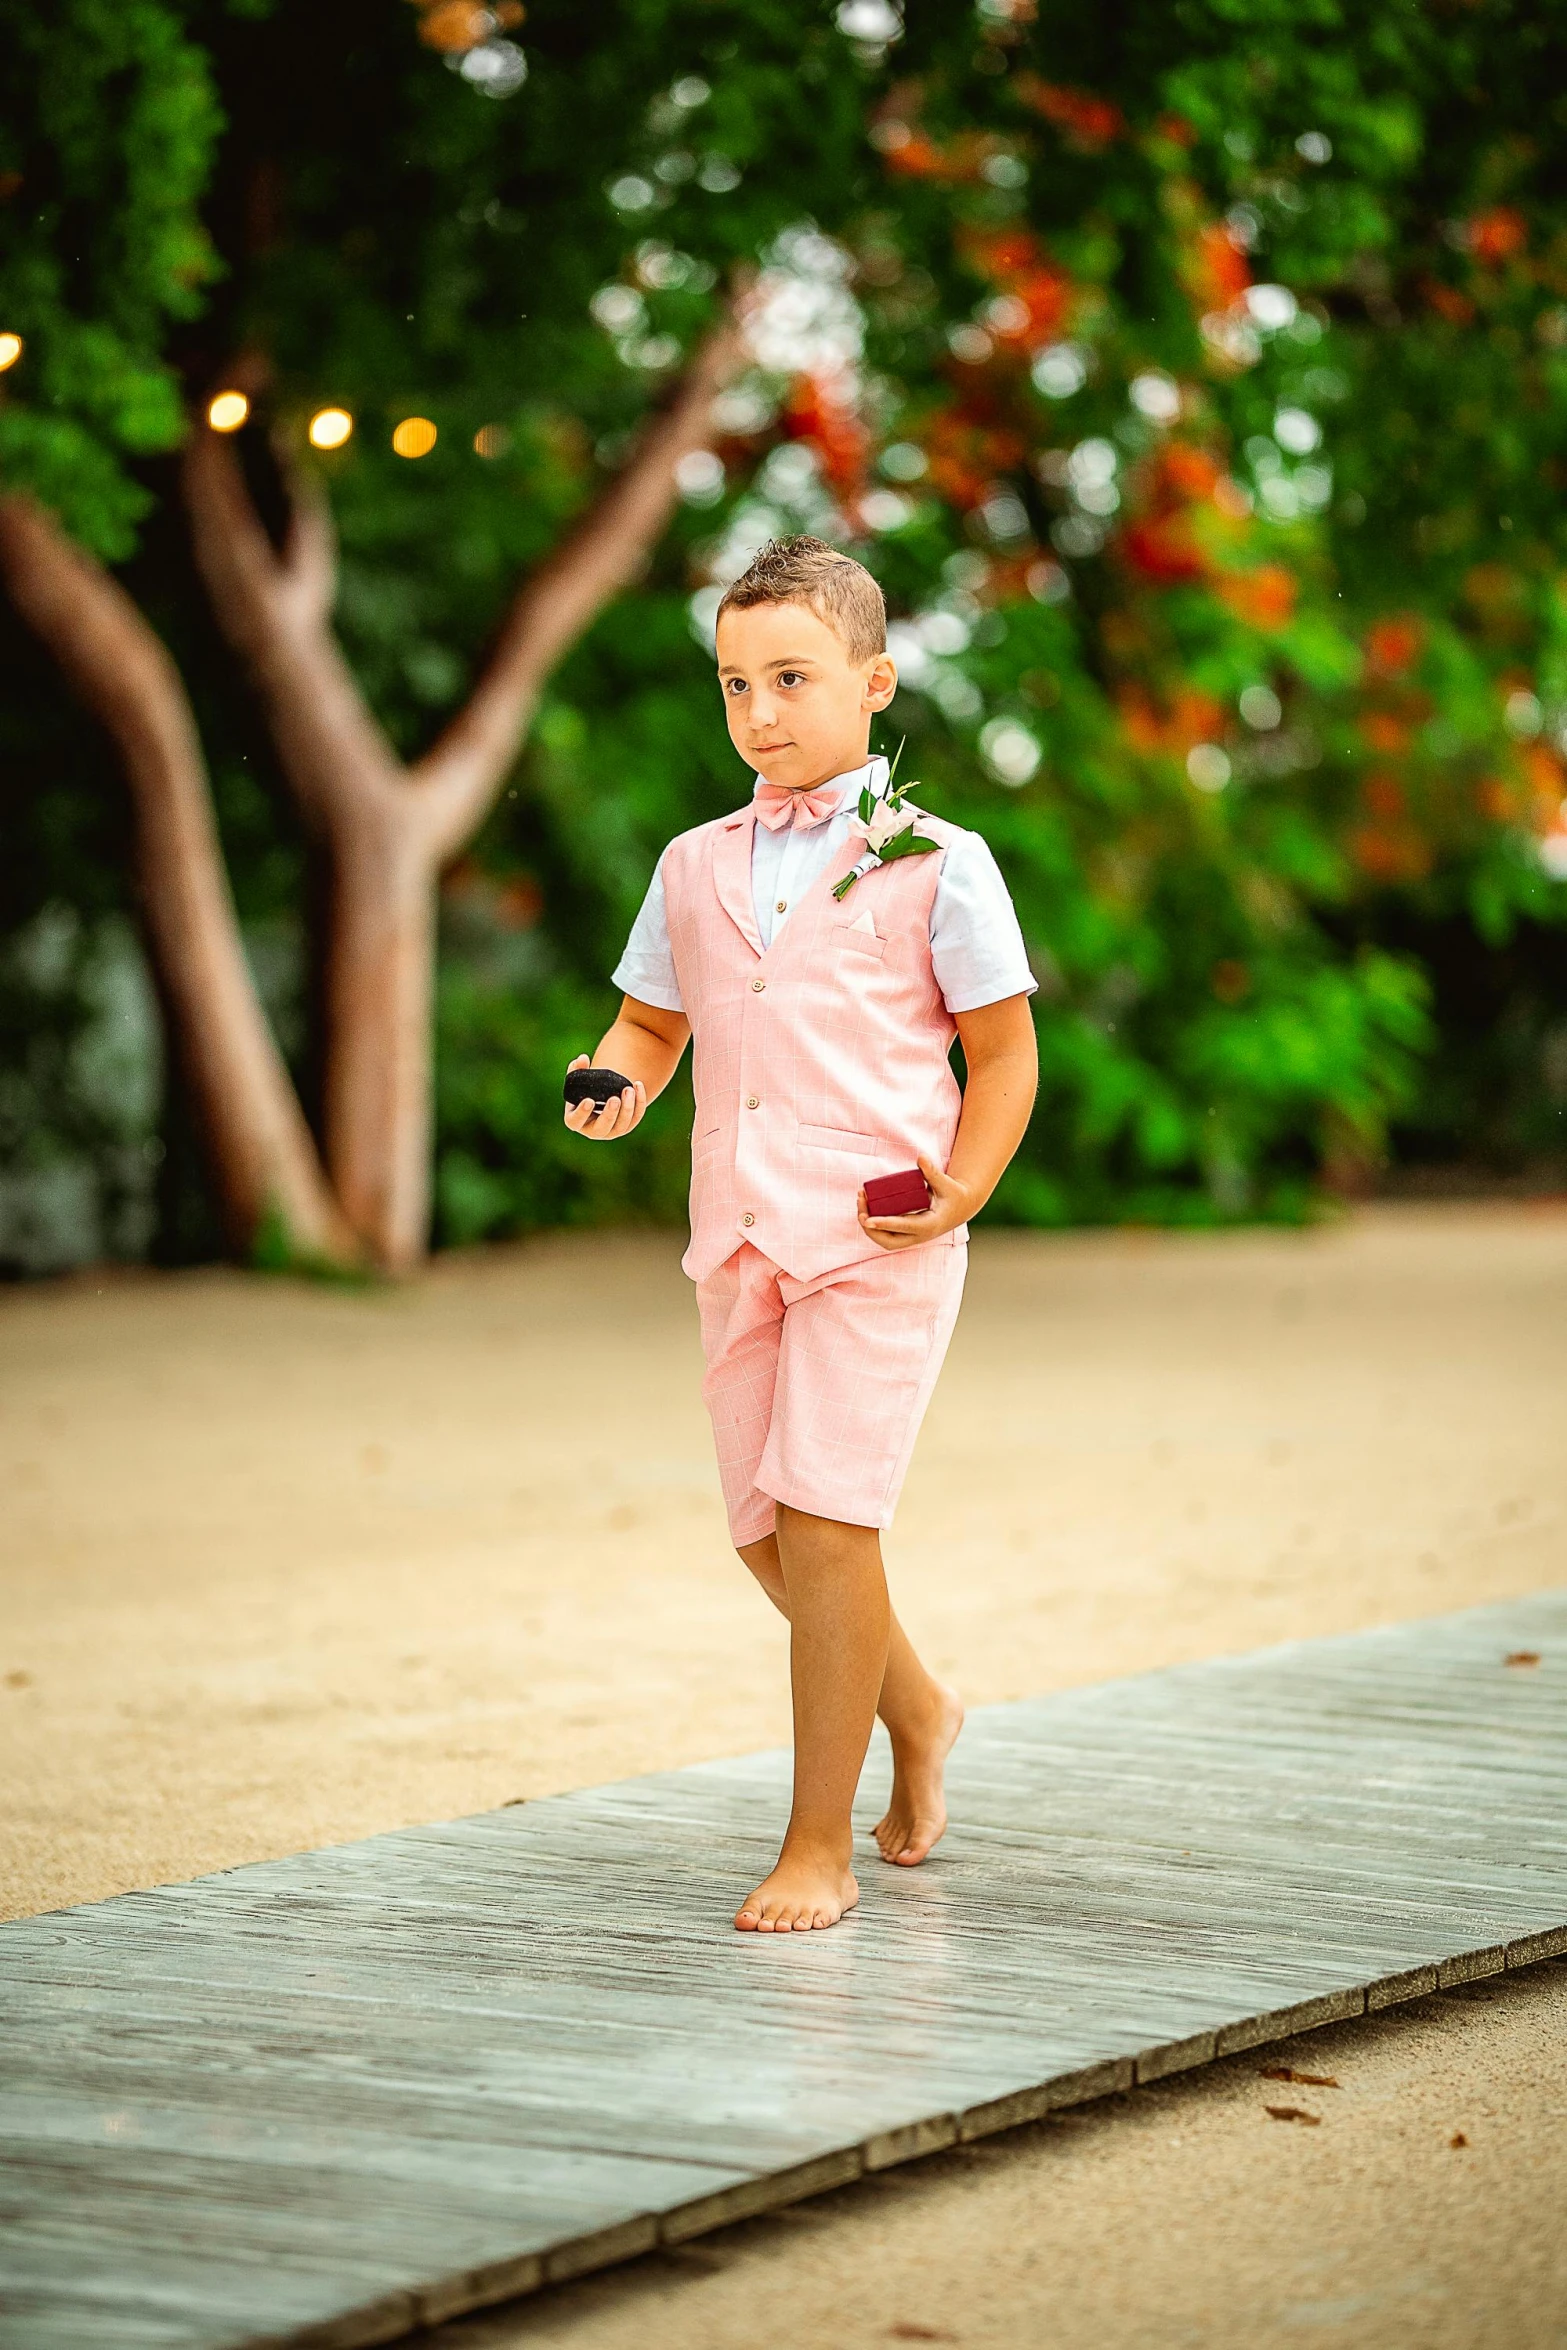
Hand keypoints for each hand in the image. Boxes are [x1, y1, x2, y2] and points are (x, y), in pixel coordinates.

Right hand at [562, 1053, 646, 1140]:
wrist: (600, 1098)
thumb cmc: (584, 1090)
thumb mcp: (577, 1081)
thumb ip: (577, 1069)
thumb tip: (583, 1058)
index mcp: (576, 1121)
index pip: (575, 1121)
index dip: (582, 1113)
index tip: (589, 1100)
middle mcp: (593, 1131)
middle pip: (602, 1128)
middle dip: (609, 1114)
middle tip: (615, 1099)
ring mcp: (611, 1131)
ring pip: (621, 1126)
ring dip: (627, 1108)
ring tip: (628, 1089)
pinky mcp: (626, 1126)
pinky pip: (635, 1118)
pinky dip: (639, 1103)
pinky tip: (637, 1085)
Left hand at [857, 1154, 974, 1251]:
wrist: (961, 1207)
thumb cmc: (953, 1194)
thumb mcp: (946, 1183)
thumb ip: (933, 1172)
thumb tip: (920, 1158)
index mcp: (928, 1225)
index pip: (902, 1227)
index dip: (883, 1224)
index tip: (867, 1219)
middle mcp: (919, 1236)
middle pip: (888, 1240)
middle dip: (870, 1226)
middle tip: (860, 1201)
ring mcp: (912, 1237)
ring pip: (884, 1240)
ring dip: (869, 1225)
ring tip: (861, 1199)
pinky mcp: (907, 1234)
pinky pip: (886, 1234)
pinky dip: (874, 1224)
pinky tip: (865, 1206)